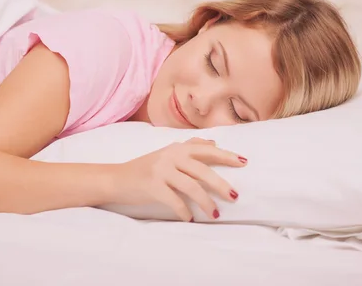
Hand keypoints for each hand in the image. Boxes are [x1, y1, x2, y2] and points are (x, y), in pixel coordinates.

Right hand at [111, 138, 247, 221]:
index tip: (244, 162)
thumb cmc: (146, 167)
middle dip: (221, 184)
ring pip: (191, 187)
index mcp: (177, 148)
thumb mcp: (167, 152)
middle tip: (235, 196)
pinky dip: (184, 211)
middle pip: (202, 170)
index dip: (226, 156)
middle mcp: (170, 156)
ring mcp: (161, 171)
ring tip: (215, 214)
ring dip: (206, 202)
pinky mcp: (152, 186)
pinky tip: (190, 218)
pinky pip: (174, 201)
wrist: (118, 178)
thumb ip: (190, 147)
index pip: (206, 150)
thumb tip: (215, 143)